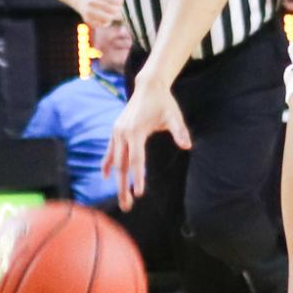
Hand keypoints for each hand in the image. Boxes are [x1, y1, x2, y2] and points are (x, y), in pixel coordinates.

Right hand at [82, 0, 128, 28]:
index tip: (122, 2)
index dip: (121, 2)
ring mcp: (88, 12)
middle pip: (112, 10)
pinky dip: (107, 22)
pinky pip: (103, 24)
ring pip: (108, 18)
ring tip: (116, 13)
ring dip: (115, 17)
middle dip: (120, 10)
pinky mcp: (88, 20)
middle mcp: (91, 2)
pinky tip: (107, 17)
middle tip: (122, 9)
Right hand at [103, 77, 189, 210]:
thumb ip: (179, 131)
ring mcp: (117, 132)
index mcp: (135, 131)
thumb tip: (188, 146)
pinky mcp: (116, 131)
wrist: (148, 86)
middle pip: (122, 165)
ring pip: (115, 161)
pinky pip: (110, 151)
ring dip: (116, 180)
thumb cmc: (163, 102)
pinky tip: (105, 175)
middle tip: (126, 206)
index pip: (136, 160)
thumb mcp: (174, 116)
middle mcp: (122, 133)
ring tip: (121, 199)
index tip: (139, 194)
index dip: (137, 177)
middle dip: (123, 187)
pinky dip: (107, 163)